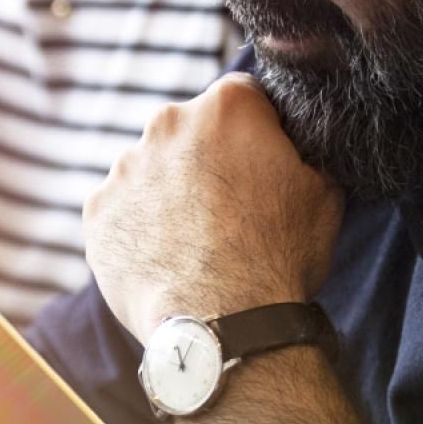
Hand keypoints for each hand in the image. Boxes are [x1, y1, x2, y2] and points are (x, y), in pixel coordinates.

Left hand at [84, 74, 345, 340]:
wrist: (224, 325)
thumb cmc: (279, 256)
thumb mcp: (325, 190)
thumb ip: (306, 149)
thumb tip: (299, 144)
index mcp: (227, 107)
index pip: (245, 98)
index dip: (259, 131)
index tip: (264, 164)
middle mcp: (167, 124)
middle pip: (191, 130)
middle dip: (208, 158)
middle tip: (231, 207)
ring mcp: (125, 168)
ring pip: (152, 169)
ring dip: (171, 192)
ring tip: (197, 240)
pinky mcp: (98, 212)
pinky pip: (122, 209)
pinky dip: (141, 226)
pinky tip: (168, 257)